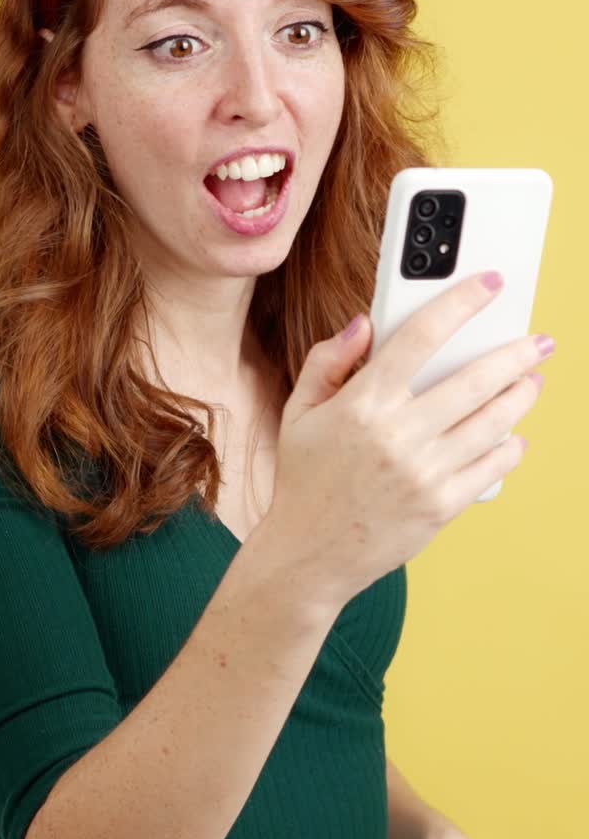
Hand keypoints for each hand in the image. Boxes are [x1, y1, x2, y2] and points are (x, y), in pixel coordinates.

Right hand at [267, 270, 550, 613]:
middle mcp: (398, 435)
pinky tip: (514, 434)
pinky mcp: (441, 505)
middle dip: (516, 353)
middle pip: (474, 379)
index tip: (489, 284)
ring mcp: (424, 472)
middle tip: (538, 341)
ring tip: (531, 381)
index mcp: (362, 403)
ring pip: (493, 422)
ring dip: (521, 396)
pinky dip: (510, 446)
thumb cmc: (305, 479)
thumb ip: (328, 361)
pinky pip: (491, 466)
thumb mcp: (300, 411)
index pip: (421, 336)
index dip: (461, 303)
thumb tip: (365, 324)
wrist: (309, 554)